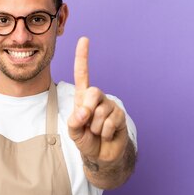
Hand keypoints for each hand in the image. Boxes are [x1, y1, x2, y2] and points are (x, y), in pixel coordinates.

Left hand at [67, 37, 128, 168]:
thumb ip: (74, 121)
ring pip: (101, 112)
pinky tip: (106, 135)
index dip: (82, 57)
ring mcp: (110, 106)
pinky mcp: (120, 116)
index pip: (83, 74)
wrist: (101, 155)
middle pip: (93, 92)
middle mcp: (97, 98)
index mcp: (83, 98)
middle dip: (87, 110)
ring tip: (96, 132)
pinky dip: (104, 132)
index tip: (84, 39)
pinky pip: (110, 122)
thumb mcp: (73, 132)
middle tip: (86, 125)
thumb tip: (83, 112)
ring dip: (95, 127)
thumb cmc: (85, 140)